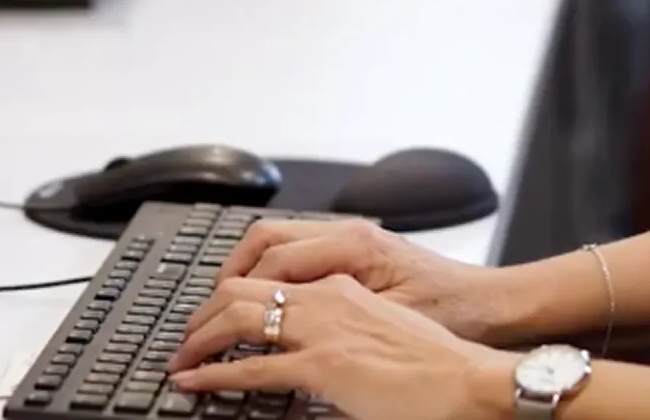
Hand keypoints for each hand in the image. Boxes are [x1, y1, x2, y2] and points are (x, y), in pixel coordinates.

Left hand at [171, 275, 515, 419]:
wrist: (468, 377)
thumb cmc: (437, 358)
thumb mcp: (384, 322)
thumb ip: (346, 321)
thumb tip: (320, 339)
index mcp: (344, 282)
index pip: (271, 268)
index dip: (233, 288)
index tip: (217, 310)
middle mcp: (329, 296)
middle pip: (243, 284)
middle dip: (204, 309)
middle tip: (188, 334)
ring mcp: (324, 328)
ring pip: (238, 316)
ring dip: (200, 337)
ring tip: (181, 358)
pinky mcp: (324, 365)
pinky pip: (252, 367)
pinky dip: (214, 374)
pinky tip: (196, 381)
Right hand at [218, 218, 499, 339]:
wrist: (495, 303)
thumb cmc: (455, 312)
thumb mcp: (389, 326)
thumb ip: (333, 329)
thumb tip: (278, 346)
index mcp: (353, 246)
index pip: (269, 263)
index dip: (231, 302)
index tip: (206, 335)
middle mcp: (349, 236)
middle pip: (262, 243)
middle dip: (224, 284)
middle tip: (199, 327)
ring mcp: (351, 242)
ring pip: (276, 244)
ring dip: (244, 276)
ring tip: (219, 314)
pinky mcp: (357, 257)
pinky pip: (297, 255)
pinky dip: (269, 276)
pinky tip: (261, 304)